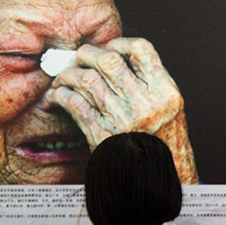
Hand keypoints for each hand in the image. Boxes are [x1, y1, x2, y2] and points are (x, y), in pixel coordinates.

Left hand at [45, 37, 198, 183]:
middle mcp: (146, 104)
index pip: (141, 50)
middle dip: (86, 55)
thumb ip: (147, 83)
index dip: (120, 42)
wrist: (163, 182)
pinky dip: (60, 96)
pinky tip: (57, 97)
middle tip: (78, 60)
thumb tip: (114, 57)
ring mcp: (123, 120)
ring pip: (87, 79)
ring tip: (63, 79)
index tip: (108, 48)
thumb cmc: (163, 145)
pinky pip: (74, 104)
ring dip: (68, 75)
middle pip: (108, 60)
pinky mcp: (102, 135)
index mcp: (165, 92)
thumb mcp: (168, 109)